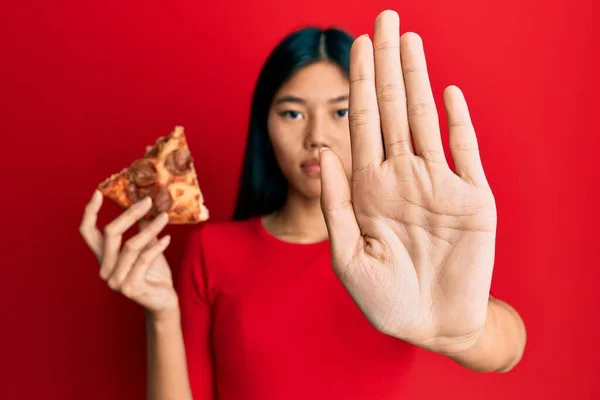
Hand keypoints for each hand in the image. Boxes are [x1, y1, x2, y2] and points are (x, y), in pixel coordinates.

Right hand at [79, 192, 178, 316]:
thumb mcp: (146, 247)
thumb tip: (145, 204)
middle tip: (148, 201)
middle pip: (110, 233)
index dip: (90, 212)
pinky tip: (167, 239)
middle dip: (130, 214)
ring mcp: (115, 280)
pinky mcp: (130, 288)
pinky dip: (156, 247)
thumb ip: (141, 230)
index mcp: (104, 257)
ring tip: (164, 217)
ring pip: (130, 246)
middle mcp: (105, 268)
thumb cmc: (153, 273)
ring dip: (150, 229)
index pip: (87, 232)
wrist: (163, 301)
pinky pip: (144, 260)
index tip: (98, 192)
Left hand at [320, 10, 496, 354]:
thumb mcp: (348, 255)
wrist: (430, 324)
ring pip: (423, 120)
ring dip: (417, 79)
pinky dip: (456, 122)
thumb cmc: (384, 298)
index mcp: (369, 188)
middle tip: (386, 18)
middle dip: (387, 64)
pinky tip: (446, 91)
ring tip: (410, 40)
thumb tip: (325, 151)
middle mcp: (402, 177)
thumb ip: (336, 203)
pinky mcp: (472, 199)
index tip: (355, 45)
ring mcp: (437, 184)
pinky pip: (464, 152)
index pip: (362, 124)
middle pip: (391, 109)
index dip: (359, 84)